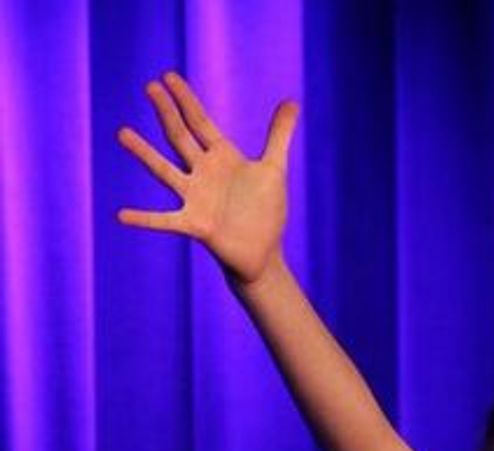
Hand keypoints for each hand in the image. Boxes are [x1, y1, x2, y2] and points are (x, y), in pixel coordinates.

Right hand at [116, 72, 298, 287]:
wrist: (263, 253)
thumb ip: (279, 135)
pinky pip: (165, 221)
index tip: (167, 76)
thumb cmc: (265, 211)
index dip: (186, 100)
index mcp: (222, 158)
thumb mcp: (274, 169)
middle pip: (181, 138)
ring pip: (165, 171)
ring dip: (145, 154)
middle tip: (149, 87)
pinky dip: (144, 219)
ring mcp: (196, 198)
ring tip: (122, 133)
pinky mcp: (195, 225)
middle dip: (167, 113)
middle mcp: (204, 174)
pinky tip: (121, 216)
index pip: (200, 122)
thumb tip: (293, 101)